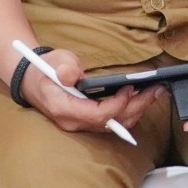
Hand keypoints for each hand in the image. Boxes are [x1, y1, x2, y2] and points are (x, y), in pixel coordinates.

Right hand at [22, 49, 162, 140]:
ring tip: (153, 93)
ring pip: (114, 125)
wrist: (32, 80)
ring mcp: (81, 124)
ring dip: (136, 110)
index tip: (128, 87)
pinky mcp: (87, 121)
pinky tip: (139, 99)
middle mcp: (74, 122)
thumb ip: (64, 68)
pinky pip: (111, 122)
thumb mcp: (54, 62)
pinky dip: (127, 111)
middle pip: (111, 123)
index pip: (97, 115)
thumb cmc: (44, 69)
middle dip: (136, 107)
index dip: (117, 104)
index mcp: (64, 108)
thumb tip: (72, 75)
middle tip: (155, 90)